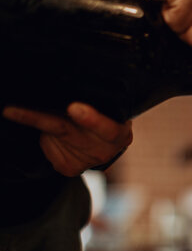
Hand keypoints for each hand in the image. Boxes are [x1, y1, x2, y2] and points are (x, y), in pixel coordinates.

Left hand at [2, 103, 132, 176]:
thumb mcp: (110, 108)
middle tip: (12, 110)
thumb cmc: (107, 117)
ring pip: (53, 136)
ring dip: (39, 121)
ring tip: (22, 110)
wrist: (104, 144)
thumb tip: (65, 82)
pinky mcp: (69, 168)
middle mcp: (104, 151)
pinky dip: (46, 137)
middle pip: (69, 133)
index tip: (73, 108)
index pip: (108, 128)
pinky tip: (54, 133)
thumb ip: (96, 101)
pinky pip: (49, 148)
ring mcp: (86, 162)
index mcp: (120, 134)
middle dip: (41, 120)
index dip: (91, 120)